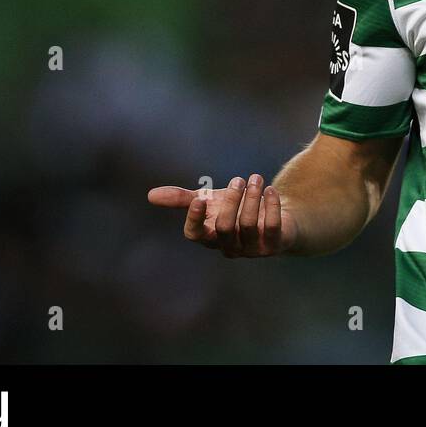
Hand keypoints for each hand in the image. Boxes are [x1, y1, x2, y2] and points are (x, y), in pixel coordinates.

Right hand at [147, 174, 295, 256]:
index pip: (195, 235)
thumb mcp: (210, 201)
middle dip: (231, 201)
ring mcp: (252, 248)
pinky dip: (271, 206)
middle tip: (239, 179)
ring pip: (248, 226)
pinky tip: (270, 190)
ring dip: (252, 199)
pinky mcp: (274, 244)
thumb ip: (182, 199)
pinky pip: (272, 227)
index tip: (200, 198)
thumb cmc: (235, 209)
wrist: (275, 217)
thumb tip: (150, 195)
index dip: (195, 219)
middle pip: (224, 228)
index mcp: (210, 236)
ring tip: (256, 178)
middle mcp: (229, 246)